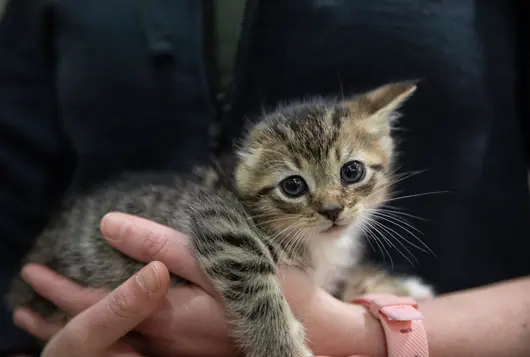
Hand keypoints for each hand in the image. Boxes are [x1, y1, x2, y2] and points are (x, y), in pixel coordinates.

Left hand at [15, 213, 380, 356]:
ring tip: (55, 315)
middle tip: (27, 304)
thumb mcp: (220, 262)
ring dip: (83, 325)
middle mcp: (163, 337)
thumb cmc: (274, 293)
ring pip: (115, 338)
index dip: (58, 291)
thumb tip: (112, 225)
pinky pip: (139, 342)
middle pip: (98, 328)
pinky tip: (115, 319)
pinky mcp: (191, 347)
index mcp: (165, 313)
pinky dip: (114, 330)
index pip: (94, 306)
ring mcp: (176, 348)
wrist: (312, 336)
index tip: (30, 274)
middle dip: (59, 316)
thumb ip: (163, 247)